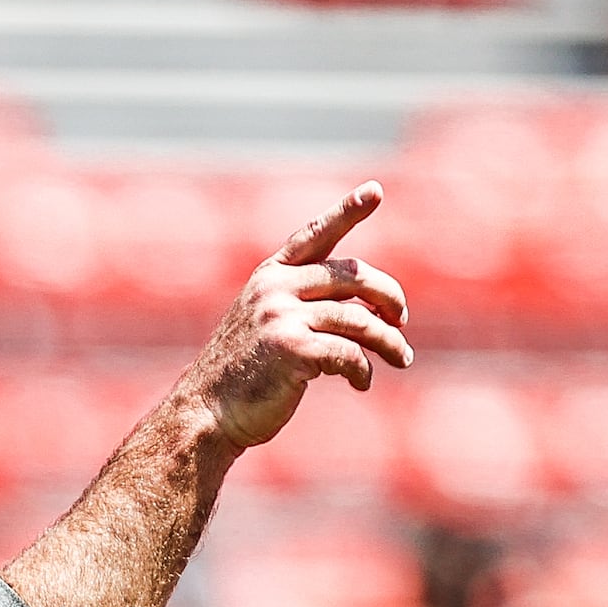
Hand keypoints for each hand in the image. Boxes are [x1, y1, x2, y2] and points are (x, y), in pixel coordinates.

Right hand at [175, 184, 412, 451]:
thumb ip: (304, 306)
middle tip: (402, 320)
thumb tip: (370, 312)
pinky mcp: (292, 350)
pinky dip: (363, 370)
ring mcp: (282, 317)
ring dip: (388, 342)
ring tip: (402, 358)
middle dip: (388, 297)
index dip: (347, 212)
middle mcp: (275, 288)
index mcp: (269, 276)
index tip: (375, 191)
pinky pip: (349, 354)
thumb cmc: (241, 377)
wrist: (204, 415)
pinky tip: (361, 383)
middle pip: (353, 278)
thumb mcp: (266, 326)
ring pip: (359, 320)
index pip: (315, 235)